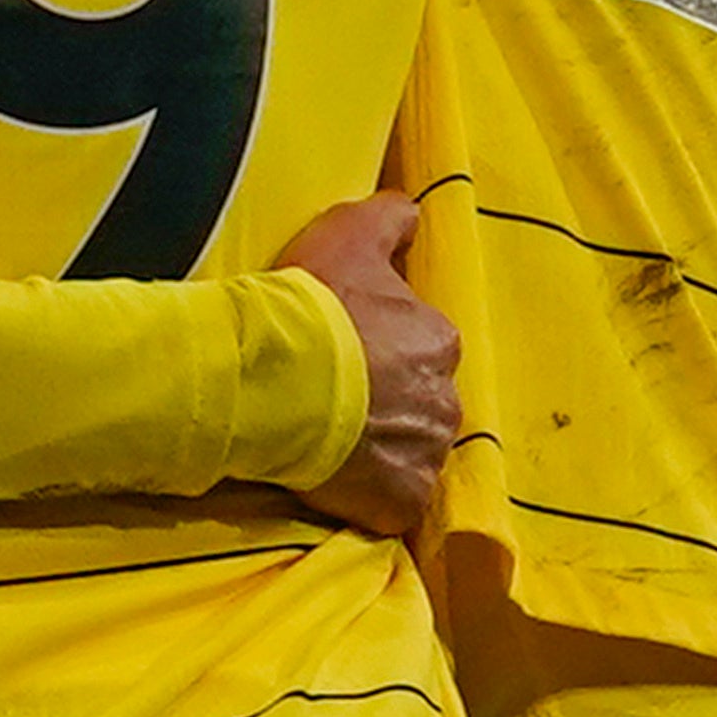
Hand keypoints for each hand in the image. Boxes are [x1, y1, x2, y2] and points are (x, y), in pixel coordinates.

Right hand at [278, 193, 457, 537]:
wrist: (272, 378)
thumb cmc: (312, 305)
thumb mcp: (347, 233)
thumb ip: (390, 218)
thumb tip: (413, 212)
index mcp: (439, 339)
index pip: (420, 346)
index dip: (381, 349)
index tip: (346, 351)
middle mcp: (445, 400)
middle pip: (422, 404)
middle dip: (389, 404)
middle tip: (336, 400)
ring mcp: (424, 456)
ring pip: (410, 453)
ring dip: (381, 449)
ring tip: (330, 441)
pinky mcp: (398, 504)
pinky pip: (392, 504)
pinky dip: (370, 497)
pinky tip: (334, 480)